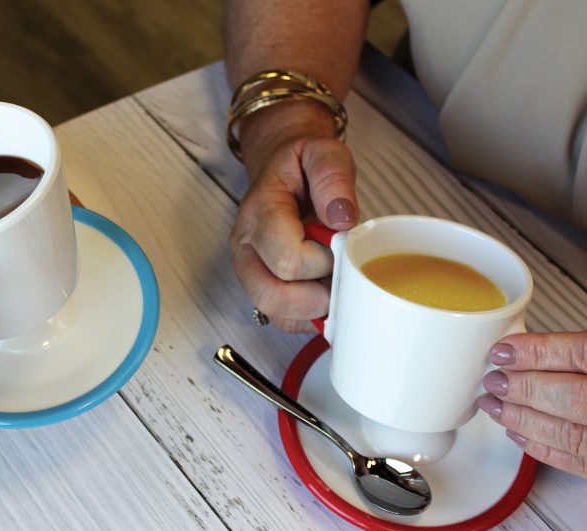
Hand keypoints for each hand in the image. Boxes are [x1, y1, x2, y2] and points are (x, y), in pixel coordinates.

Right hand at [230, 101, 358, 332]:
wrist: (283, 172)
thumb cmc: (302, 168)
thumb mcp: (323, 153)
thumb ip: (332, 178)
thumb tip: (340, 218)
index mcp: (259, 213)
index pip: (288, 260)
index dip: (324, 260)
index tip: (338, 243)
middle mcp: (245, 248)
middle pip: (274, 296)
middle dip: (317, 291)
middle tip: (337, 268)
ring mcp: (250, 272)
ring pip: (278, 313)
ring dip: (314, 305)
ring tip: (330, 276)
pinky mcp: (261, 288)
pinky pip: (284, 320)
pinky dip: (310, 314)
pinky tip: (322, 288)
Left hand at [478, 321, 586, 493]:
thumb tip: (532, 351)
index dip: (539, 353)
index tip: (506, 350)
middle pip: (579, 401)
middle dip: (524, 389)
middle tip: (495, 379)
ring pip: (577, 438)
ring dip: (525, 419)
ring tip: (499, 404)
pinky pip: (586, 466)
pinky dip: (545, 449)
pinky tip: (522, 431)